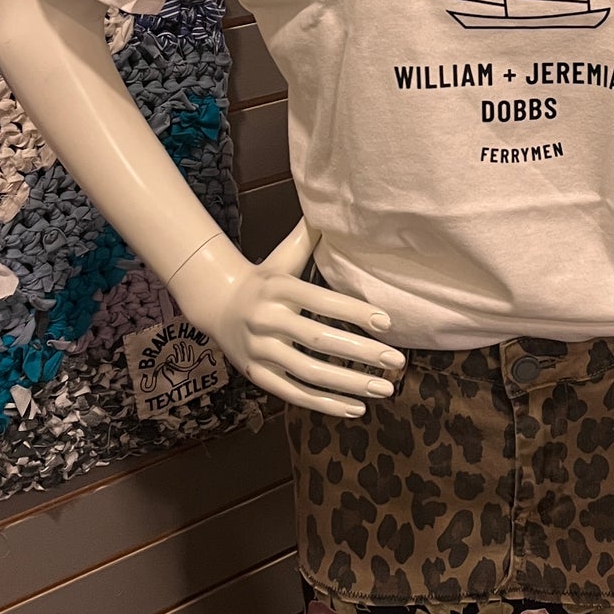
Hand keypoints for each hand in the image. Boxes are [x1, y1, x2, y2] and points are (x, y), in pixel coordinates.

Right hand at [170, 221, 405, 417]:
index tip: (387, 323)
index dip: (354, 312)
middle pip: (318, 340)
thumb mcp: (283, 255)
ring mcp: (260, 350)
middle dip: (361, 353)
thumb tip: (335, 204)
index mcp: (278, 288)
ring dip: (349, 384)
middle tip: (397, 362)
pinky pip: (294, 393)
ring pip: (309, 372)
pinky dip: (325, 404)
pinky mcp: (257, 374)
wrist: (216, 303)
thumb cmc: (264, 278)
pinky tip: (356, 408)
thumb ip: (309, 236)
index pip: (321, 301)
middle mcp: (267, 319)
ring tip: (385, 388)